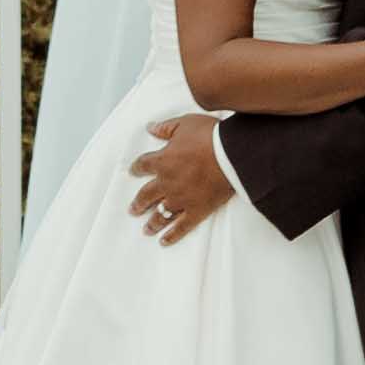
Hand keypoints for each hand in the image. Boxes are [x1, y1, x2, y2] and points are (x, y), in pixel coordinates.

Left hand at [128, 112, 235, 243]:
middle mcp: (167, 183)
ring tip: (146, 229)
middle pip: (146, 195)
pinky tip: (164, 241)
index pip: (143, 165)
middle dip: (138, 203)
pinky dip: (172, 235)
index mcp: (162, 161)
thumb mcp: (185, 124)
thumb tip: (150, 128)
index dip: (136, 168)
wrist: (231, 155)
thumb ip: (166, 128)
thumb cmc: (209, 137)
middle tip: (133, 210)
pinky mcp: (197, 210)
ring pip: (161, 214)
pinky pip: (181, 227)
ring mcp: (181, 199)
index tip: (133, 172)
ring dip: (152, 222)